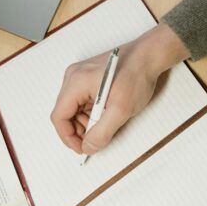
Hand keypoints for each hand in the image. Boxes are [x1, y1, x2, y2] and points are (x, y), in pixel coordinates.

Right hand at [50, 22, 188, 154]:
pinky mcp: (87, 78)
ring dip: (85, 122)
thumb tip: (89, 147)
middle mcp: (73, 77)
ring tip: (105, 125)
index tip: (81, 148)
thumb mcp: (121, 109)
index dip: (68, 137)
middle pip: (65, 113)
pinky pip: (82, 101)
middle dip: (78, 130)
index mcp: (76, 82)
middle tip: (96, 140)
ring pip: (73, 109)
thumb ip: (102, 132)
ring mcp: (79, 77)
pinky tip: (106, 114)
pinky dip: (91, 113)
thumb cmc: (136, 75)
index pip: (59, 116)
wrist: (148, 57)